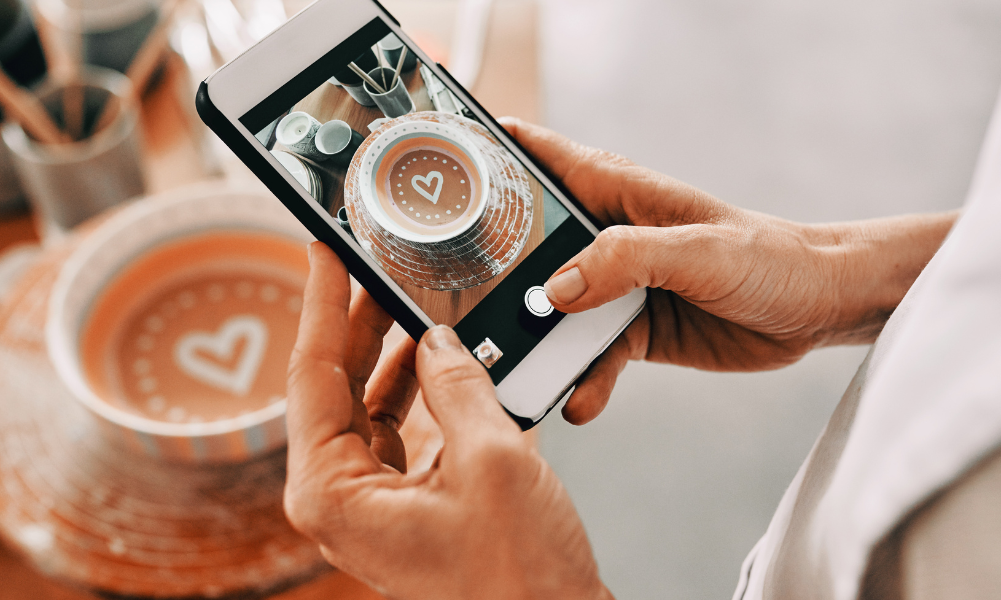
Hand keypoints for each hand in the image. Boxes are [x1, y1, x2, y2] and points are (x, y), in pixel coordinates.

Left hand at [284, 243, 611, 599]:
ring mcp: (368, 504)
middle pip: (334, 386)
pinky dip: (417, 393)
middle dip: (356, 323)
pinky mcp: (401, 506)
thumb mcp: (491, 459)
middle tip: (371, 265)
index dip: (321, 303)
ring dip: (390, 355)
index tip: (322, 250)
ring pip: (365, 406)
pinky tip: (438, 359)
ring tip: (408, 301)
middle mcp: (337, 499)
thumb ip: (458, 385)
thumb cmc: (518, 580)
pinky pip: (396, 432)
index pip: (311, 375)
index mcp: (331, 492)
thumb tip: (439, 339)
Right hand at [499, 118, 956, 424]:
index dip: (487, 159)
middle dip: (494, 276)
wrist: (820, 308)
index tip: (441, 180)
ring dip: (533, 343)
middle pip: (528, 248)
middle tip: (462, 309)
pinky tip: (578, 400)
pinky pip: (587, 356)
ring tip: (520, 374)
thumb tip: (557, 288)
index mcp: (615, 192)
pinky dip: (578, 379)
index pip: (537, 157)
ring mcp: (614, 285)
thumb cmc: (771, 257)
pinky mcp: (629, 329)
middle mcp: (605, 237)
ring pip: (550, 312)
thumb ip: (625, 260)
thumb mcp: (697, 249)